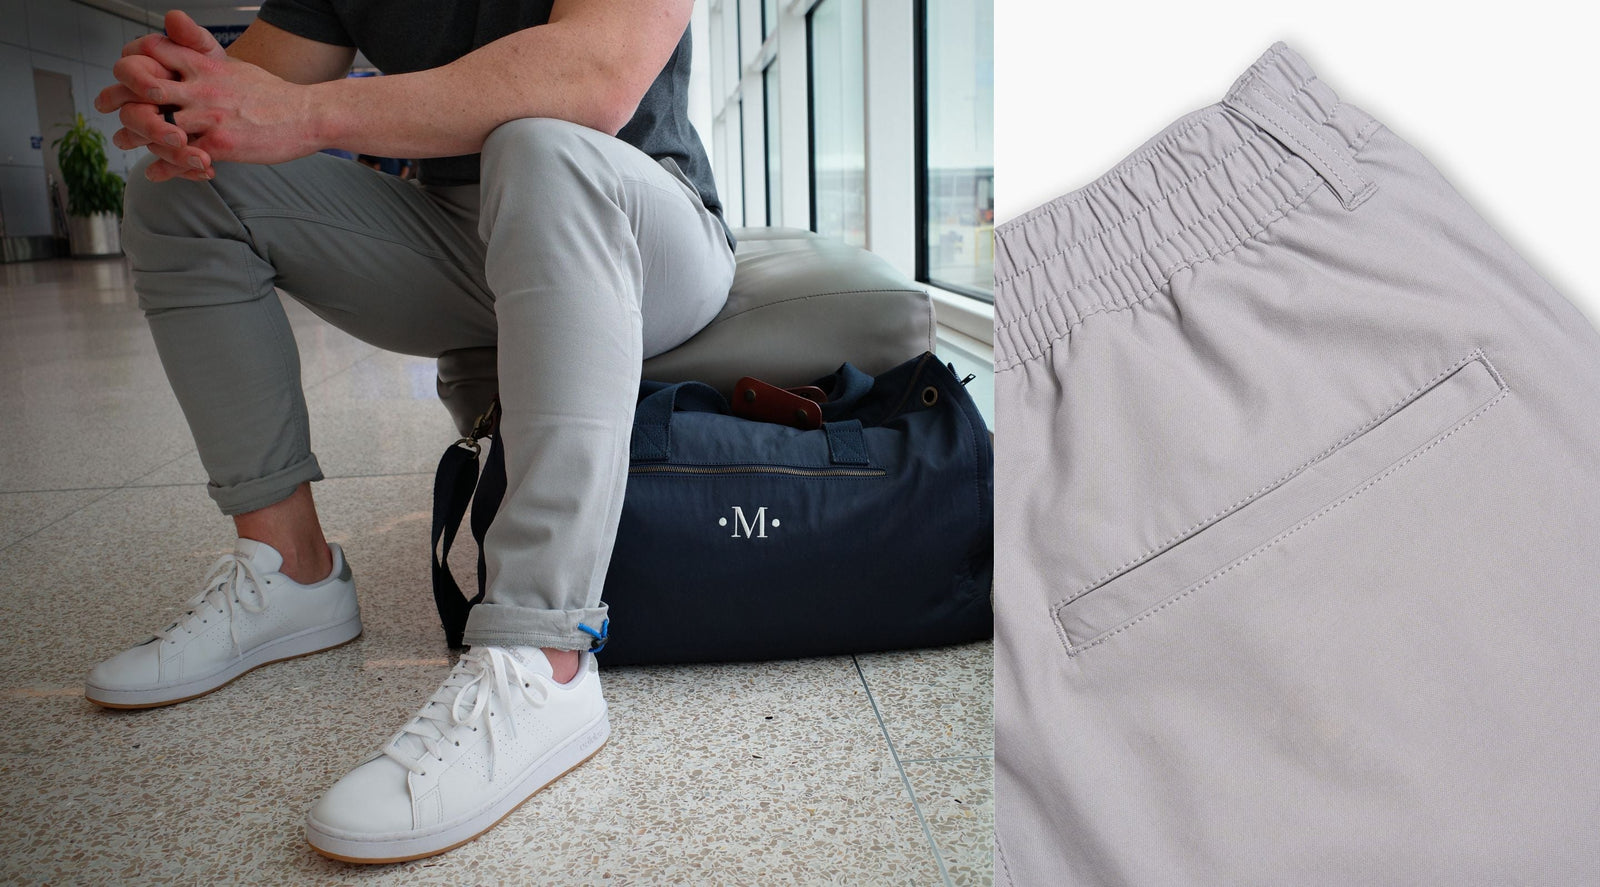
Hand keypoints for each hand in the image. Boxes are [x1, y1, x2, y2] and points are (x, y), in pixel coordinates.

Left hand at [97, 11, 322, 180]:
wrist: (308, 116)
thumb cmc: (273, 95)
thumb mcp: (235, 65)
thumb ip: (204, 56)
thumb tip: (185, 46)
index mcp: (205, 65)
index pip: (153, 50)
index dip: (133, 59)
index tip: (124, 74)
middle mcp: (202, 86)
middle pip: (144, 85)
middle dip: (121, 96)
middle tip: (107, 106)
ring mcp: (210, 116)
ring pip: (157, 126)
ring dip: (138, 138)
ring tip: (127, 144)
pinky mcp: (221, 144)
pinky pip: (182, 159)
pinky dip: (164, 169)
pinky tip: (154, 172)